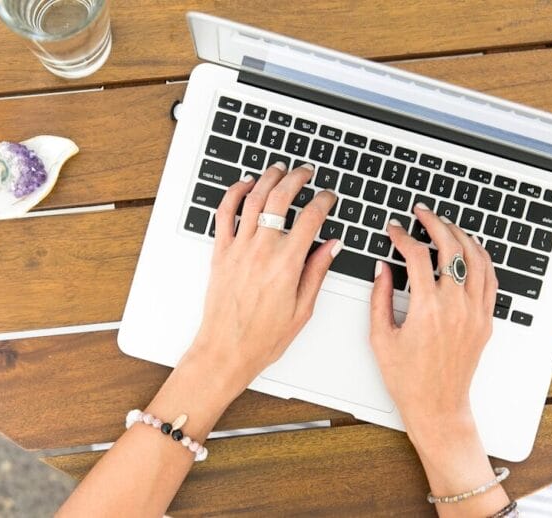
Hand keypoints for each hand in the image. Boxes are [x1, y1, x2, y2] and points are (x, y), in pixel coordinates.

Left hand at [185, 162, 339, 399]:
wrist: (226, 350)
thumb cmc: (262, 338)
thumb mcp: (302, 309)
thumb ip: (317, 272)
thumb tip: (331, 246)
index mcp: (286, 264)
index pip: (311, 218)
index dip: (324, 201)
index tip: (329, 197)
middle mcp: (261, 251)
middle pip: (280, 199)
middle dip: (297, 179)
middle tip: (306, 172)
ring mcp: (238, 249)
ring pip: (253, 199)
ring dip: (268, 178)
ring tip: (279, 169)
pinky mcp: (220, 253)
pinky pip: (224, 214)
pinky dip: (234, 194)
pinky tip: (245, 185)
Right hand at [369, 203, 496, 443]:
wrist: (437, 406)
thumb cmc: (408, 379)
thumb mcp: (380, 337)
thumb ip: (379, 297)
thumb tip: (383, 267)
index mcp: (427, 309)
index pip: (418, 256)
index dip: (403, 236)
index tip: (394, 229)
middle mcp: (456, 307)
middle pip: (451, 248)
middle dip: (435, 223)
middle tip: (422, 212)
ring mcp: (475, 313)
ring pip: (476, 259)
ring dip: (461, 235)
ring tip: (446, 224)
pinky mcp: (485, 321)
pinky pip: (490, 279)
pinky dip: (481, 258)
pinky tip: (470, 248)